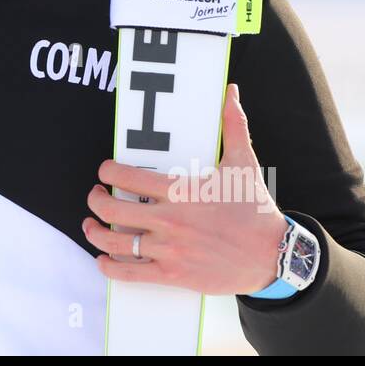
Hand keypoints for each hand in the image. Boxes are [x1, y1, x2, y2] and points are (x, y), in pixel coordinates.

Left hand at [84, 84, 286, 295]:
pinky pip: (130, 273)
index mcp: (181, 191)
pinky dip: (109, 267)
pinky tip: (102, 259)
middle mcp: (170, 220)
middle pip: (111, 209)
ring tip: (90, 224)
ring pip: (115, 242)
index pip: (126, 176)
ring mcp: (170, 250)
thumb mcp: (244, 163)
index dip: (107, 171)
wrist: (274, 255)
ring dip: (94, 233)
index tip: (105, 171)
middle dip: (95, 200)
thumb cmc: (256, 209)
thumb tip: (231, 91)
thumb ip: (233, 125)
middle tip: (95, 195)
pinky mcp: (173, 274)